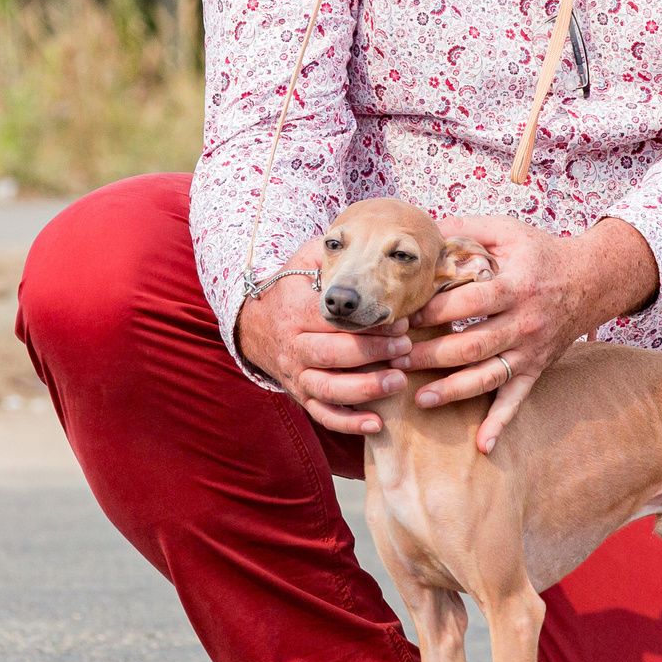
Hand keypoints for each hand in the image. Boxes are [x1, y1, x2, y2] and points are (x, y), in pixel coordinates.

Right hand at [234, 234, 412, 435]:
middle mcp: (292, 346)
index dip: (367, 323)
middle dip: (372, 352)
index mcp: (295, 311)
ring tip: (398, 381)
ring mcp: (296, 374)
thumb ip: (329, 250)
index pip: (331, 320)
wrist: (256, 325)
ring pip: (328, 388)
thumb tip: (360, 236)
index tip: (401, 319)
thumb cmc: (293, 289)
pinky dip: (348, 424)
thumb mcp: (303, 260)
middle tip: (405, 347)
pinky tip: (377, 424)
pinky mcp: (301, 395)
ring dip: (365, 389)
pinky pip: (322, 415)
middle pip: (331, 354)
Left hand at [404, 215, 657, 454]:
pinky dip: (501, 423)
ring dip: (454, 391)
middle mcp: (525, 321)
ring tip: (421, 400)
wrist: (592, 278)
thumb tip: (419, 229)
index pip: (470, 302)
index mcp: (515, 285)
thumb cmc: (541, 252)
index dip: (435, 311)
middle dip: (431, 355)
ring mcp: (532, 349)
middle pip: (472, 344)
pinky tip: (483, 445)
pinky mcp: (537, 367)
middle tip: (394, 360)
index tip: (402, 317)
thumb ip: (463, 229)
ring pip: (489, 376)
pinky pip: (518, 399)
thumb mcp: (506, 230)